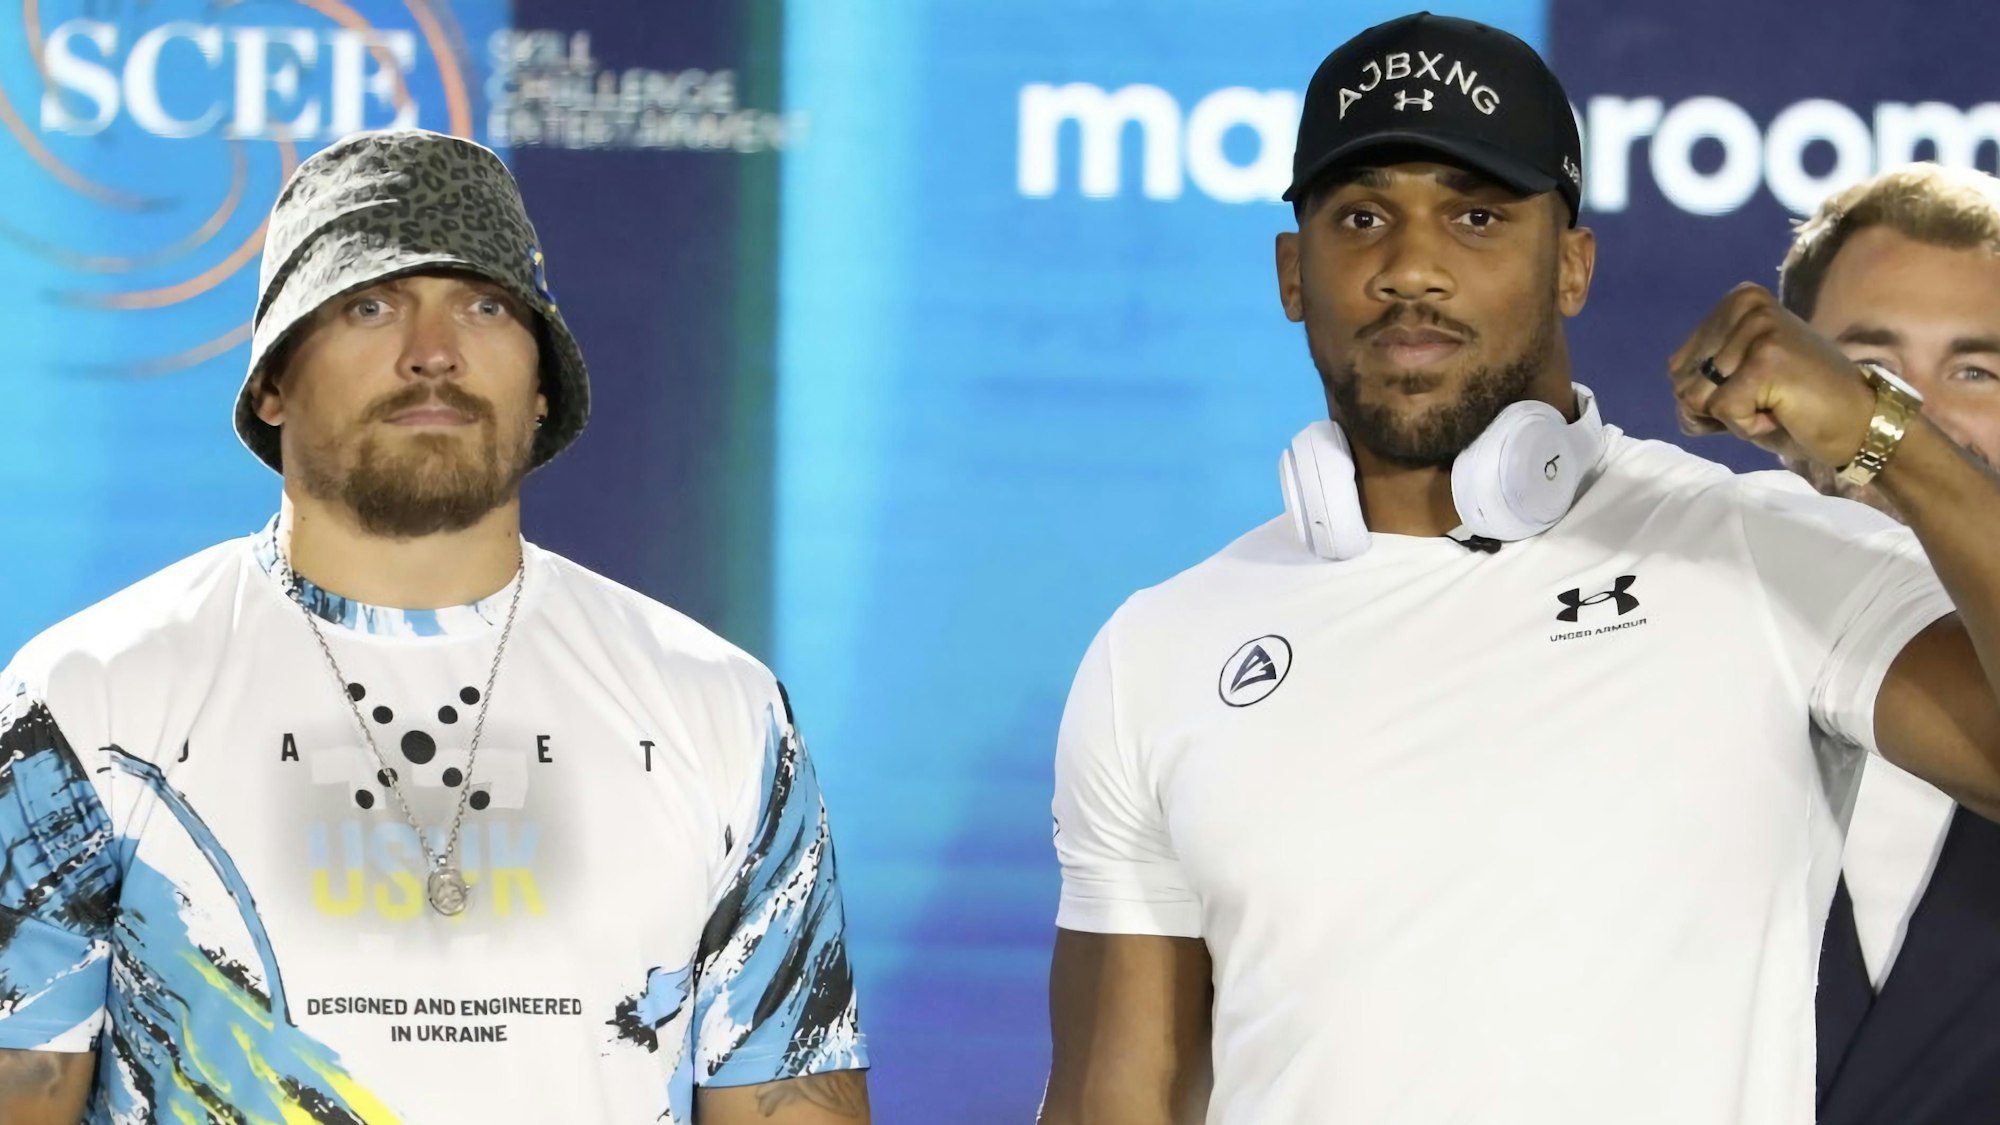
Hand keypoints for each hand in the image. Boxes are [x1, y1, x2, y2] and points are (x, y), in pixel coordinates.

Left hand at [1667, 282, 1876, 467]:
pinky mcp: (1766, 360)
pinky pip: (1722, 412)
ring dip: (1733, 418)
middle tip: (1769, 398)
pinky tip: (1782, 412)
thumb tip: (1678, 393)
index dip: (1709, 396)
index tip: (1755, 388)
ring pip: (1696, 399)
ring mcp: (1757, 330)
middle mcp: (1746, 305)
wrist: (1859, 423)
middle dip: (1718, 408)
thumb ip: (1698, 378)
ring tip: (1776, 402)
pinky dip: (1747, 427)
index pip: (1677, 367)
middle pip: (1682, 382)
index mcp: (1737, 301)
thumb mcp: (1737, 379)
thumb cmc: (1795, 406)